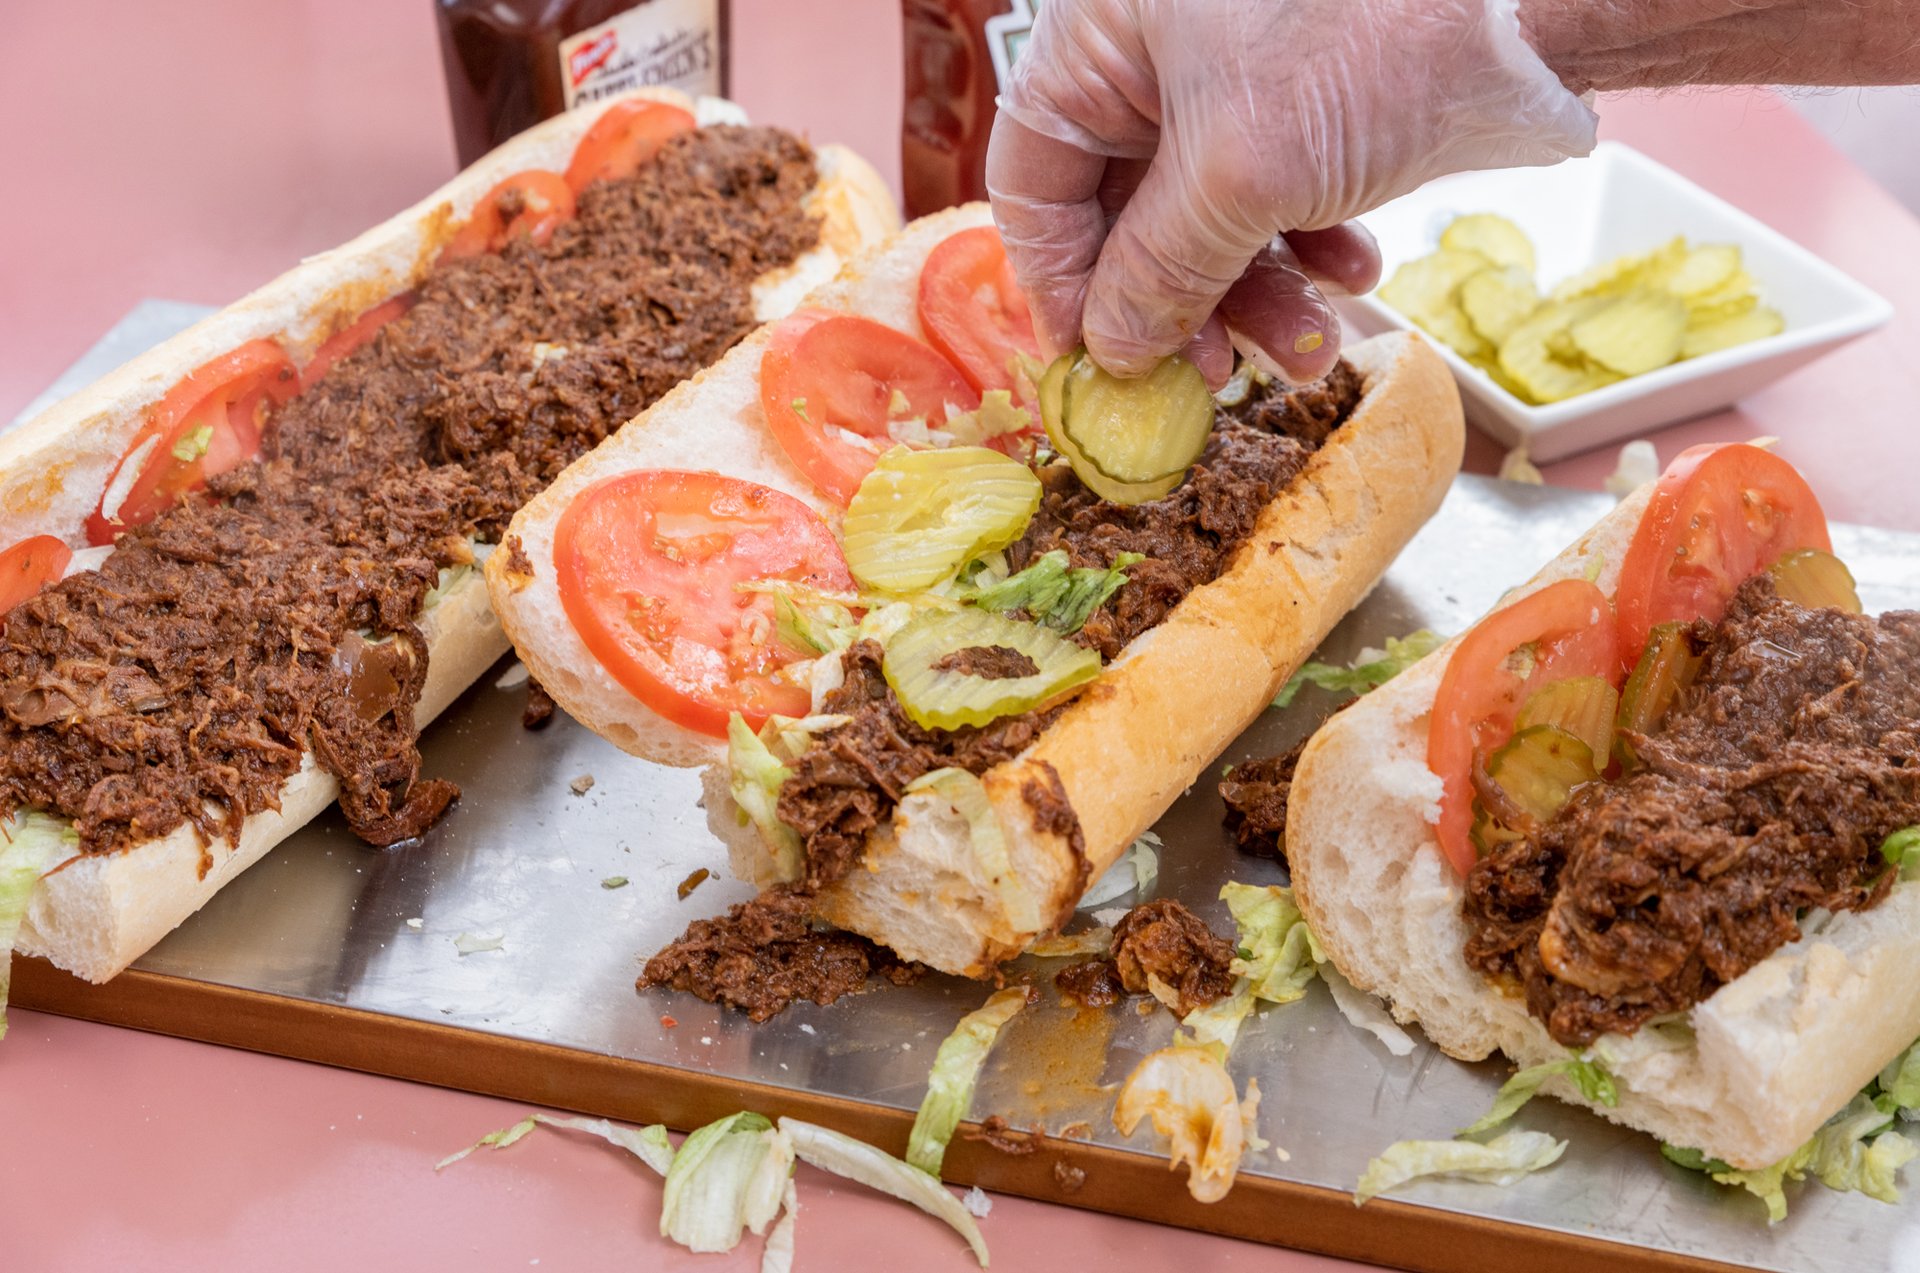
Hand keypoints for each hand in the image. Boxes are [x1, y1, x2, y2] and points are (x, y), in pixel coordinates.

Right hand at [987, 0, 1596, 382]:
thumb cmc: (1371, 34)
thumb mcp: (1242, 173)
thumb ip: (1159, 271)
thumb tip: (1112, 352)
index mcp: (1102, 35)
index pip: (1034, 180)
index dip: (1058, 283)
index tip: (1097, 366)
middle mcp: (1154, 52)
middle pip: (1123, 210)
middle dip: (1176, 302)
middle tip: (1208, 374)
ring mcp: (1231, 74)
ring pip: (1204, 216)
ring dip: (1252, 294)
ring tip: (1308, 346)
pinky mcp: (1304, 101)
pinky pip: (1273, 196)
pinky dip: (1306, 249)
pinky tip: (1354, 273)